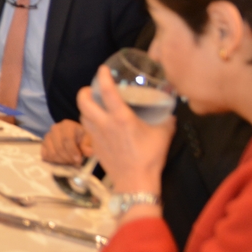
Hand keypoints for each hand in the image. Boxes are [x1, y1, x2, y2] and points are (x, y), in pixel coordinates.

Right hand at [41, 119, 92, 164]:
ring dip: (62, 161)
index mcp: (67, 125)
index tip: (79, 160)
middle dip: (68, 158)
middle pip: (59, 148)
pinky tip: (62, 160)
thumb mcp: (88, 139)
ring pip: (52, 154)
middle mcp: (55, 128)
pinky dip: (54, 161)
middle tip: (75, 162)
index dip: (72, 151)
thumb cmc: (82, 138)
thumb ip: (88, 145)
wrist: (74, 137)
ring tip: (70, 161)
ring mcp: (47, 137)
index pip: (67, 139)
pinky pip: (46, 156)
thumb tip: (88, 152)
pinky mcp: (43, 145)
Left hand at [78, 66, 174, 192]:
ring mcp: (96, 136)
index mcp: (121, 118)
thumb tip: (169, 114)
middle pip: (83, 101)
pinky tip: (98, 124)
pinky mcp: (94, 146)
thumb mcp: (163, 136)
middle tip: (92, 89)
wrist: (135, 182)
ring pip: (82, 115)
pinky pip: (86, 129)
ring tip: (93, 105)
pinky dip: (89, 122)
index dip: (103, 77)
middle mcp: (104, 124)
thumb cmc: (150, 158)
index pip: (108, 91)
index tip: (102, 69)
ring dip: (85, 107)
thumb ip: (166, 121)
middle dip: (85, 91)